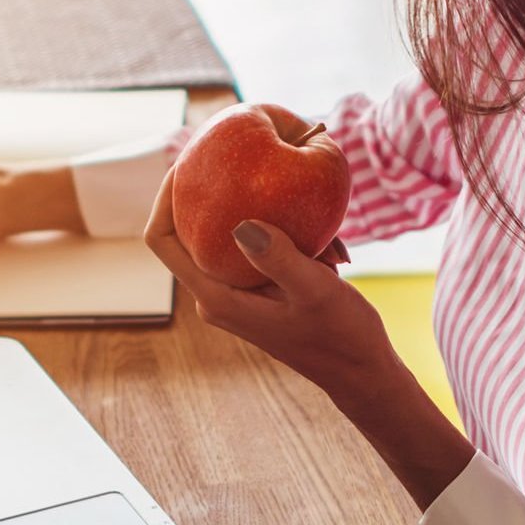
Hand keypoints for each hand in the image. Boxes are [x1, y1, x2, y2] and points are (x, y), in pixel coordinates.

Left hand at [142, 175, 383, 397]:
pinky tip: (333, 246)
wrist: (361, 371)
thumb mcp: (316, 290)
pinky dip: (289, 233)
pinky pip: (261, 244)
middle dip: (213, 190)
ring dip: (269, 216)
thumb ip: (279, 258)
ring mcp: (237, 289)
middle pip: (189, 228)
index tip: (188, 161)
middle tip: (240, 154)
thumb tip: (241, 224)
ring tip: (316, 218)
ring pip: (232, 234)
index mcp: (216, 297)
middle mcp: (217, 292)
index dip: (165, 197)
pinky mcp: (260, 285)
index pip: (162, 240)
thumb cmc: (341, 337)